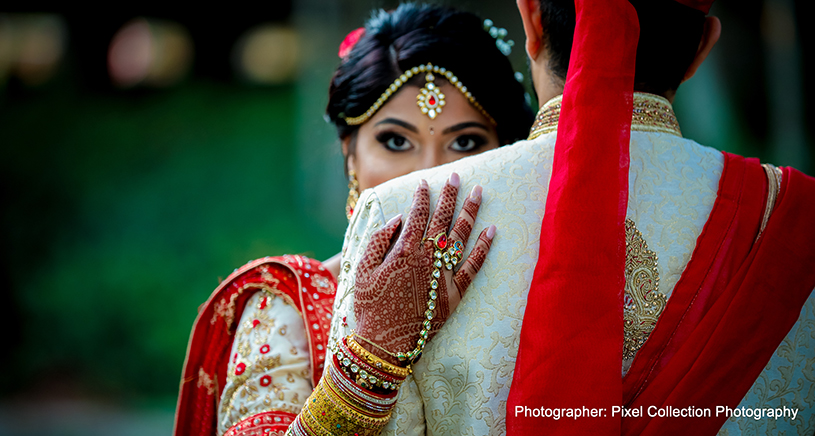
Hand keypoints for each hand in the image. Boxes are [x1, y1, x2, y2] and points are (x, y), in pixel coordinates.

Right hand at [353, 173, 495, 363]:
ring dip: (470, 212)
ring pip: (461, 237)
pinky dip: (484, 248)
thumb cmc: (370, 307)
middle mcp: (427, 259)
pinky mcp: (455, 294)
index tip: (426, 183)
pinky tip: (492, 231)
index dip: (422, 197)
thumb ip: (380, 241)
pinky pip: (474, 267)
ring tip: (479, 192)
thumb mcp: (363, 270)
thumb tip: (399, 218)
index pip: (418, 215)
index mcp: (404, 251)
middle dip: (450, 195)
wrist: (384, 344)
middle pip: (442, 219)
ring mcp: (444, 276)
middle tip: (456, 176)